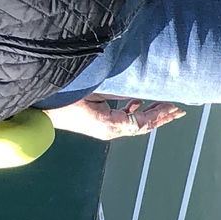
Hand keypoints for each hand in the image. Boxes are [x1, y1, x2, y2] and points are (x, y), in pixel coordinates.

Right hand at [45, 96, 188, 140]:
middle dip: (161, 115)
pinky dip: (134, 109)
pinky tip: (140, 101)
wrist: (41, 110)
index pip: (143, 120)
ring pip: (134, 121)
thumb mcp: (93, 91)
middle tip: (179, 108)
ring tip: (166, 104)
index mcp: (111, 124)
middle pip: (143, 124)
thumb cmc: (63, 98)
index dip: (161, 114)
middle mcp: (111, 129)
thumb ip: (118, 91)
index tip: (176, 106)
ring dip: (150, 112)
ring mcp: (105, 128)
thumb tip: (139, 90)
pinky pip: (122, 117)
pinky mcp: (99, 122)